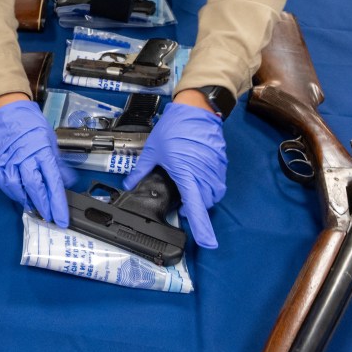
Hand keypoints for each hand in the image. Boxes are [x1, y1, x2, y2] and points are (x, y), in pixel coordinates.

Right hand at [0, 99, 77, 226]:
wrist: (8, 111)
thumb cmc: (31, 124)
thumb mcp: (51, 141)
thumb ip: (58, 163)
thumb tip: (67, 181)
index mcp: (42, 151)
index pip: (53, 183)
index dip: (58, 204)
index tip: (62, 219)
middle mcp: (25, 157)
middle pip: (36, 188)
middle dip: (44, 206)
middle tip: (50, 218)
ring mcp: (9, 161)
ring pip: (18, 189)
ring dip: (28, 202)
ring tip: (36, 209)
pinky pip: (5, 184)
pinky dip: (14, 194)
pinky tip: (21, 198)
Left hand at [123, 101, 226, 248]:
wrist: (196, 109)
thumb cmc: (175, 127)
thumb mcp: (153, 150)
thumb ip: (141, 170)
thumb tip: (130, 183)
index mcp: (186, 174)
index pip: (195, 207)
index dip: (201, 227)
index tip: (207, 243)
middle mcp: (204, 174)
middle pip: (204, 203)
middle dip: (195, 207)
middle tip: (182, 202)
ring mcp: (215, 169)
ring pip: (213, 193)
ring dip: (202, 196)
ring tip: (189, 185)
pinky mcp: (221, 163)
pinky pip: (217, 181)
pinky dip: (209, 184)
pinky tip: (197, 174)